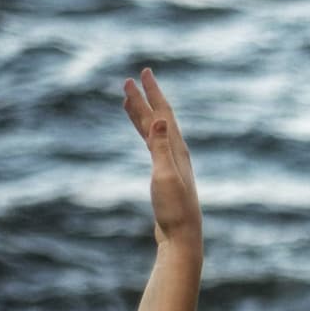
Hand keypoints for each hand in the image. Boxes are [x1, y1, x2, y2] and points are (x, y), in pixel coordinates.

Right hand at [121, 66, 202, 253]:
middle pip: (158, 119)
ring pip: (154, 132)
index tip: (143, 72)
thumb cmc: (174, 210)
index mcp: (177, 150)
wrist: (181, 238)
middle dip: (145, 98)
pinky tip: (143, 133)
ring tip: (127, 99)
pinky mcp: (165, 176)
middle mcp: (176, 154)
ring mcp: (171, 164)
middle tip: (132, 78)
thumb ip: (162, 147)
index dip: (153, 93)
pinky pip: (152, 146)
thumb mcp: (165, 176)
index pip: (164, 114)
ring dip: (142, 114)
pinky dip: (145, 134)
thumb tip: (162, 119)